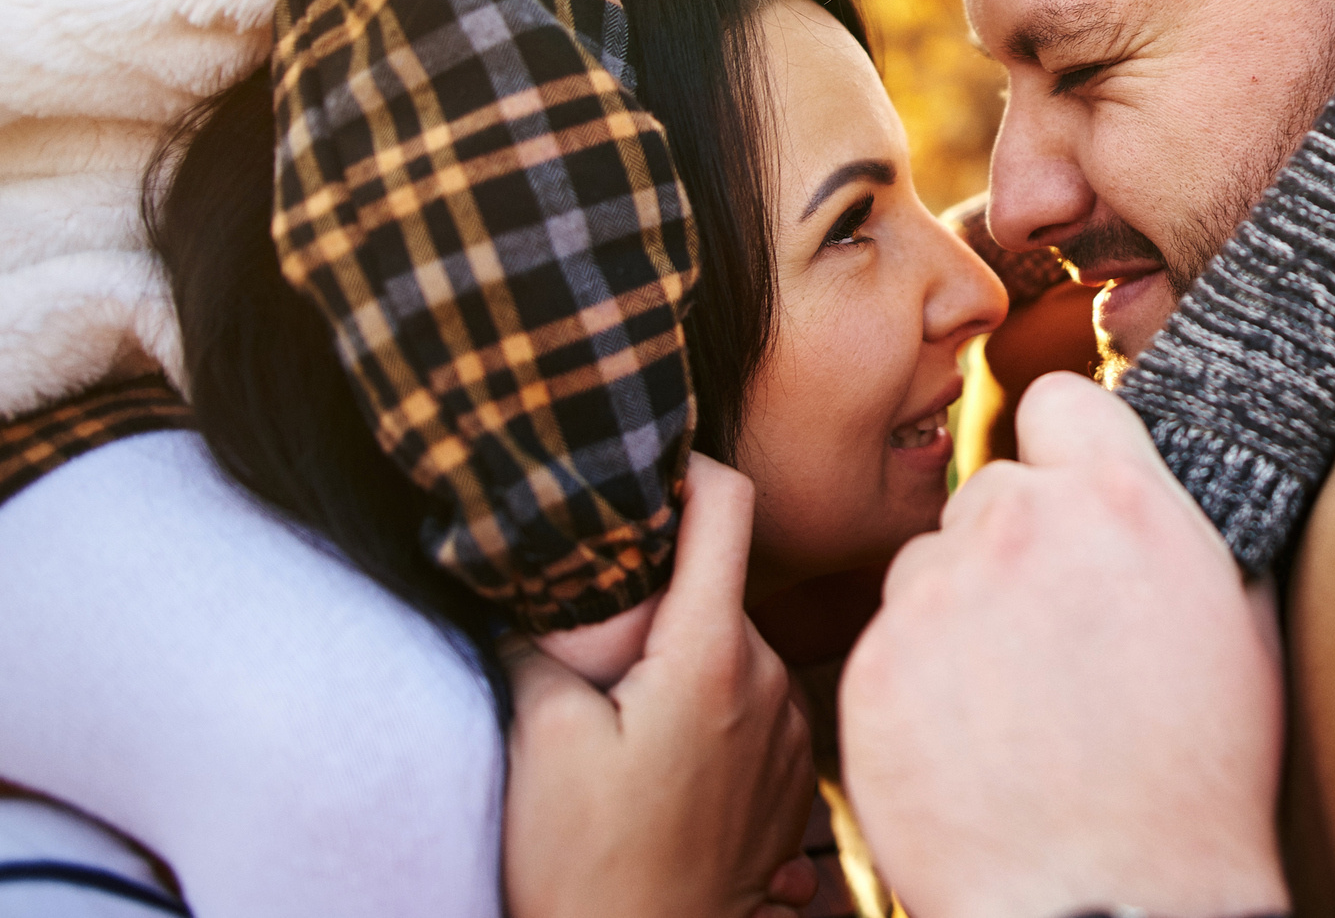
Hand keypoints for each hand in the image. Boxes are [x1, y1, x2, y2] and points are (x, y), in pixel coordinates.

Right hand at [504, 455, 822, 917]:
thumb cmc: (588, 864)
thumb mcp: (543, 740)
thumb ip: (545, 642)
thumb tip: (539, 586)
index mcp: (715, 653)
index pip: (729, 507)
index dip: (690, 470)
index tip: (650, 471)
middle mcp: (772, 680)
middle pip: (718, 589)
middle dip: (658, 602)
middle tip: (595, 653)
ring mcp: (792, 732)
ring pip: (733, 652)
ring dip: (683, 666)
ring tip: (624, 732)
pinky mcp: (796, 779)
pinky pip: (751, 709)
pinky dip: (709, 715)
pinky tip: (661, 772)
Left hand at [840, 373, 1287, 917]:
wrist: (1111, 905)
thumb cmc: (1197, 780)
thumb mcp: (1237, 624)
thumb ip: (1179, 530)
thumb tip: (1152, 490)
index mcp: (1120, 500)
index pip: (1059, 399)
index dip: (1065, 449)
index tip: (1068, 497)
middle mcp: (1020, 525)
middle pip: (990, 493)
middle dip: (1013, 548)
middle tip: (1050, 634)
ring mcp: (936, 595)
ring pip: (928, 565)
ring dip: (958, 610)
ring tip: (1011, 703)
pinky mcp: (873, 667)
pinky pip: (888, 641)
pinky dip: (918, 682)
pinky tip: (969, 746)